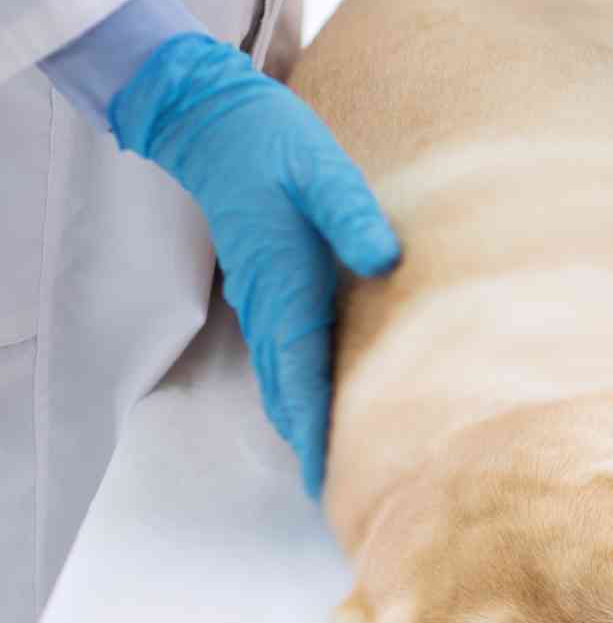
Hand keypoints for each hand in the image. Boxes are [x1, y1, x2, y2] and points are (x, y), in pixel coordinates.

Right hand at [109, 34, 400, 497]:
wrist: (216, 123)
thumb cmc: (275, 144)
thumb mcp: (323, 171)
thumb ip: (354, 216)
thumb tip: (386, 259)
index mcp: (287, 287)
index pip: (305, 379)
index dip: (321, 434)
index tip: (331, 484)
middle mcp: (271, 306)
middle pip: (292, 397)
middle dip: (316, 448)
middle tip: (346, 499)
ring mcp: (264, 301)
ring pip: (287, 382)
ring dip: (309, 425)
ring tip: (341, 469)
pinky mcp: (268, 288)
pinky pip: (286, 356)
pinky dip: (304, 392)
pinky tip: (328, 406)